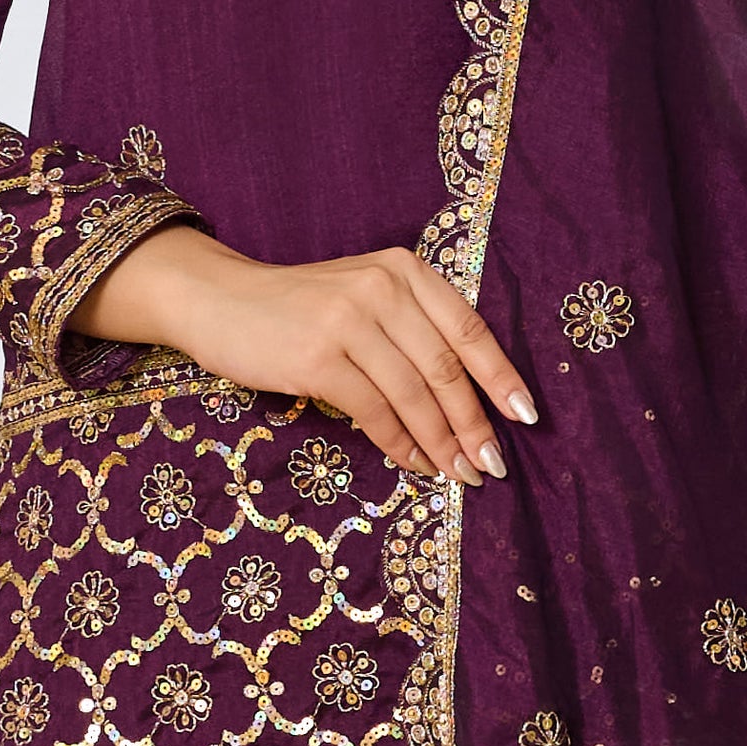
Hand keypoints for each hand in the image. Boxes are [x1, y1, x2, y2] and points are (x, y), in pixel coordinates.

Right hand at [79, 224, 538, 487]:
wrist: (220, 300)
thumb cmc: (299, 308)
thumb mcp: (364, 298)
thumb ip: (412, 330)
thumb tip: (467, 402)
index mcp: (403, 271)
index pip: (469, 327)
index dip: (501, 377)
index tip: (526, 417)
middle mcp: (382, 288)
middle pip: (446, 367)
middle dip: (474, 424)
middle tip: (491, 464)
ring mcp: (348, 321)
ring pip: (414, 395)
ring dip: (441, 442)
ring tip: (458, 474)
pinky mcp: (317, 358)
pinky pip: (374, 411)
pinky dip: (399, 443)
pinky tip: (413, 463)